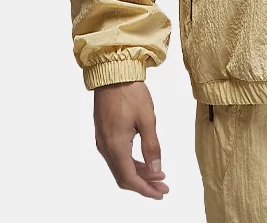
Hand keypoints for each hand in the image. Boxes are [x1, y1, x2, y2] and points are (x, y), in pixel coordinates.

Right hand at [93, 81, 169, 198]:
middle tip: (163, 187)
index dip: (145, 189)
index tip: (160, 193)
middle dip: (144, 184)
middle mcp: (106, 147)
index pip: (129, 178)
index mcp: (116, 146)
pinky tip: (144, 161)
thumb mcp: (147, 119)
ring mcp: (103, 141)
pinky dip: (131, 162)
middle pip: (123, 176)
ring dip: (138, 173)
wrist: (113, 73)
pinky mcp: (104, 133)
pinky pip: (117, 156)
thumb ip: (152, 146)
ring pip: (120, 167)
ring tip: (158, 175)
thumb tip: (156, 169)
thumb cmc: (130, 92)